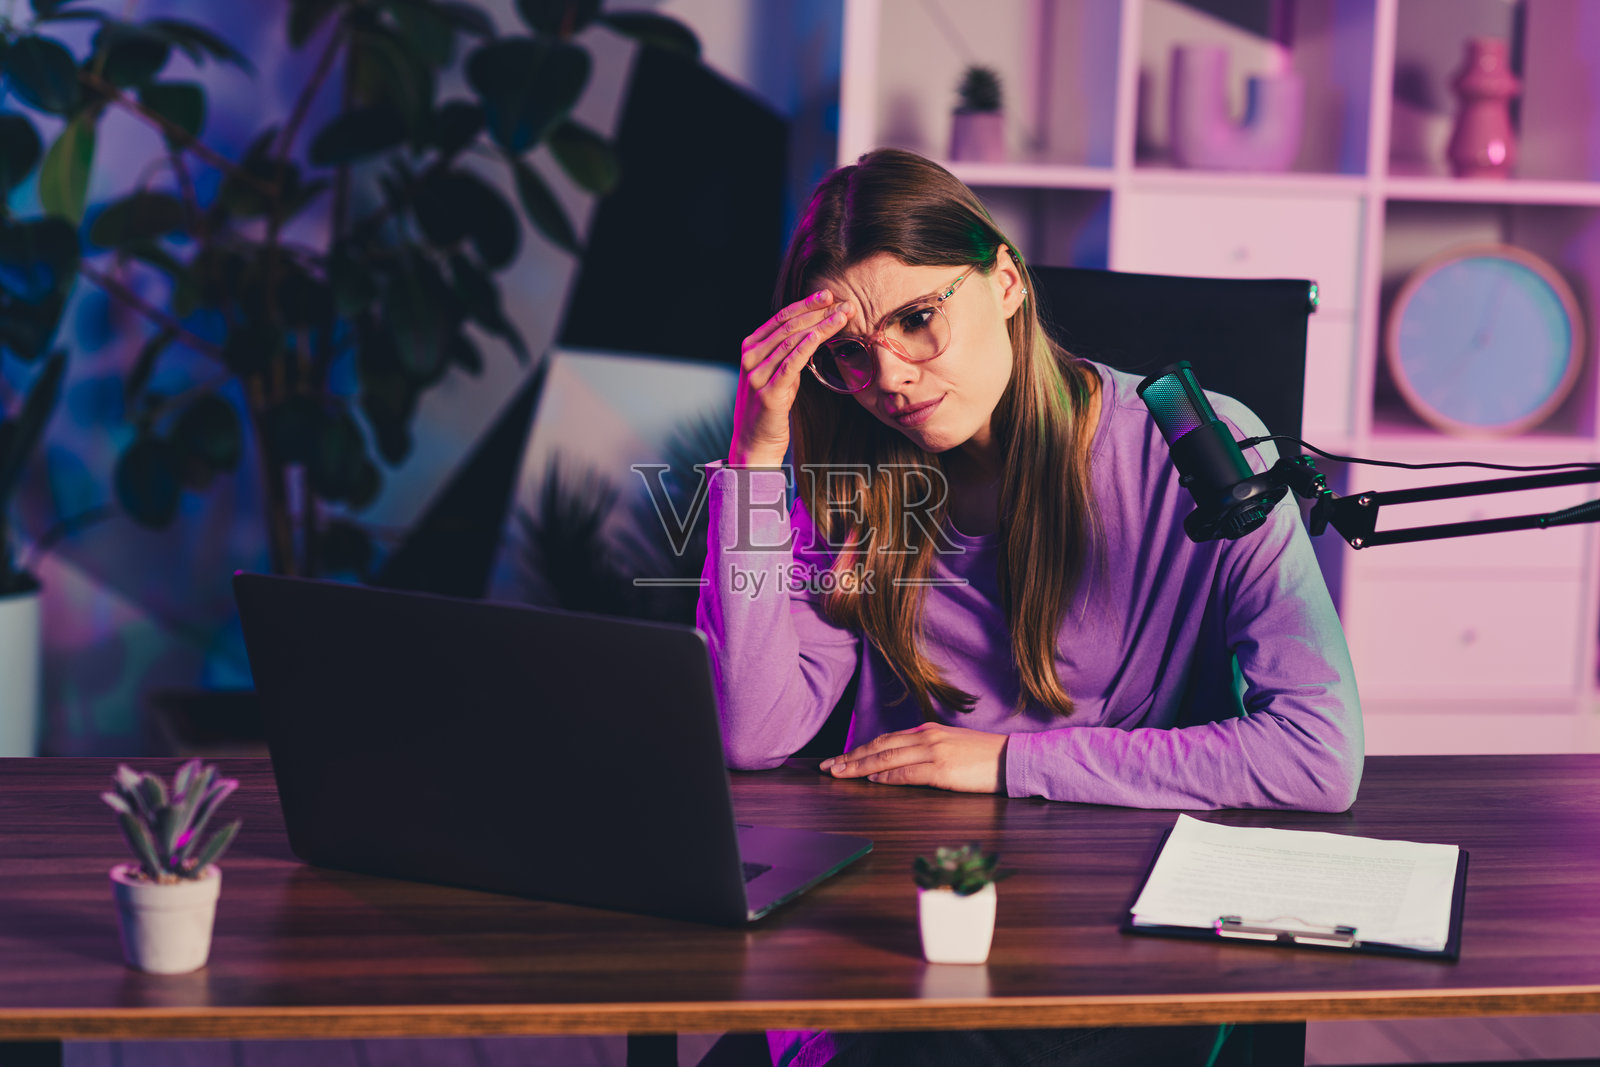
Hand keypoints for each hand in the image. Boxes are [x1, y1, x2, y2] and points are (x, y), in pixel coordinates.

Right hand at [728, 290, 851, 466]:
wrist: (753, 443)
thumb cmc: (769, 409)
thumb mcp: (777, 375)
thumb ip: (787, 355)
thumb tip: (813, 336)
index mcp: (751, 348)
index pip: (780, 318)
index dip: (806, 304)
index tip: (829, 295)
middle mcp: (751, 358)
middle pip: (788, 326)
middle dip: (818, 312)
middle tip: (844, 303)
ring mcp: (757, 375)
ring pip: (792, 341)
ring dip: (821, 326)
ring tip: (843, 316)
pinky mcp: (769, 393)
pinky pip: (790, 364)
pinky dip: (806, 347)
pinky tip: (821, 336)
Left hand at [819, 723, 1006, 793]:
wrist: (1011, 758)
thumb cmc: (983, 756)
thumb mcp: (951, 746)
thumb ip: (925, 750)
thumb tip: (900, 762)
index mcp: (927, 731)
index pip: (885, 740)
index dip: (860, 749)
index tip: (839, 758)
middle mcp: (927, 738)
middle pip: (880, 746)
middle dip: (851, 757)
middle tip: (828, 767)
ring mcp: (934, 752)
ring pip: (888, 758)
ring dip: (861, 767)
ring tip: (840, 774)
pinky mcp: (943, 769)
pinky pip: (908, 773)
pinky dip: (887, 776)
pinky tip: (872, 779)